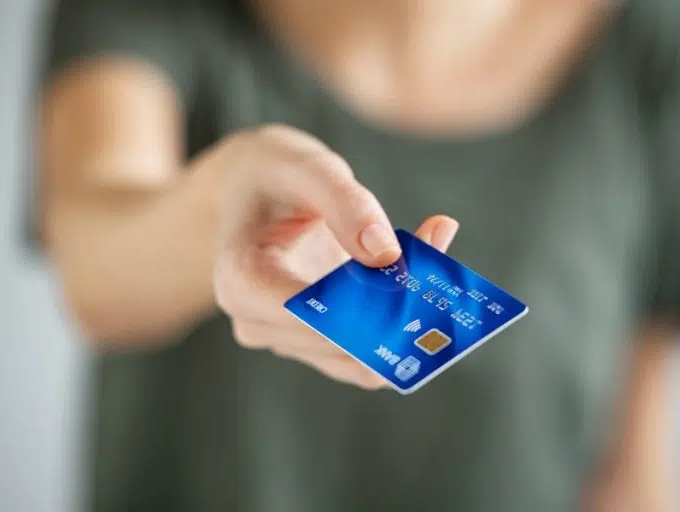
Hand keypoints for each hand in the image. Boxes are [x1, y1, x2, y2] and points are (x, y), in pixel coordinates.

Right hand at [213, 125, 458, 388]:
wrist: (254, 190)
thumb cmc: (273, 174)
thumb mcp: (306, 168)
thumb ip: (345, 204)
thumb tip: (387, 256)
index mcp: (241, 281)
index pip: (303, 316)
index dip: (361, 310)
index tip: (411, 281)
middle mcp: (258, 322)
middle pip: (339, 343)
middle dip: (394, 309)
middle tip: (438, 253)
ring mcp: (288, 339)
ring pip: (363, 357)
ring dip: (407, 315)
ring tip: (434, 245)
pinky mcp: (317, 343)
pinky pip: (368, 352)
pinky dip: (402, 320)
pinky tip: (425, 264)